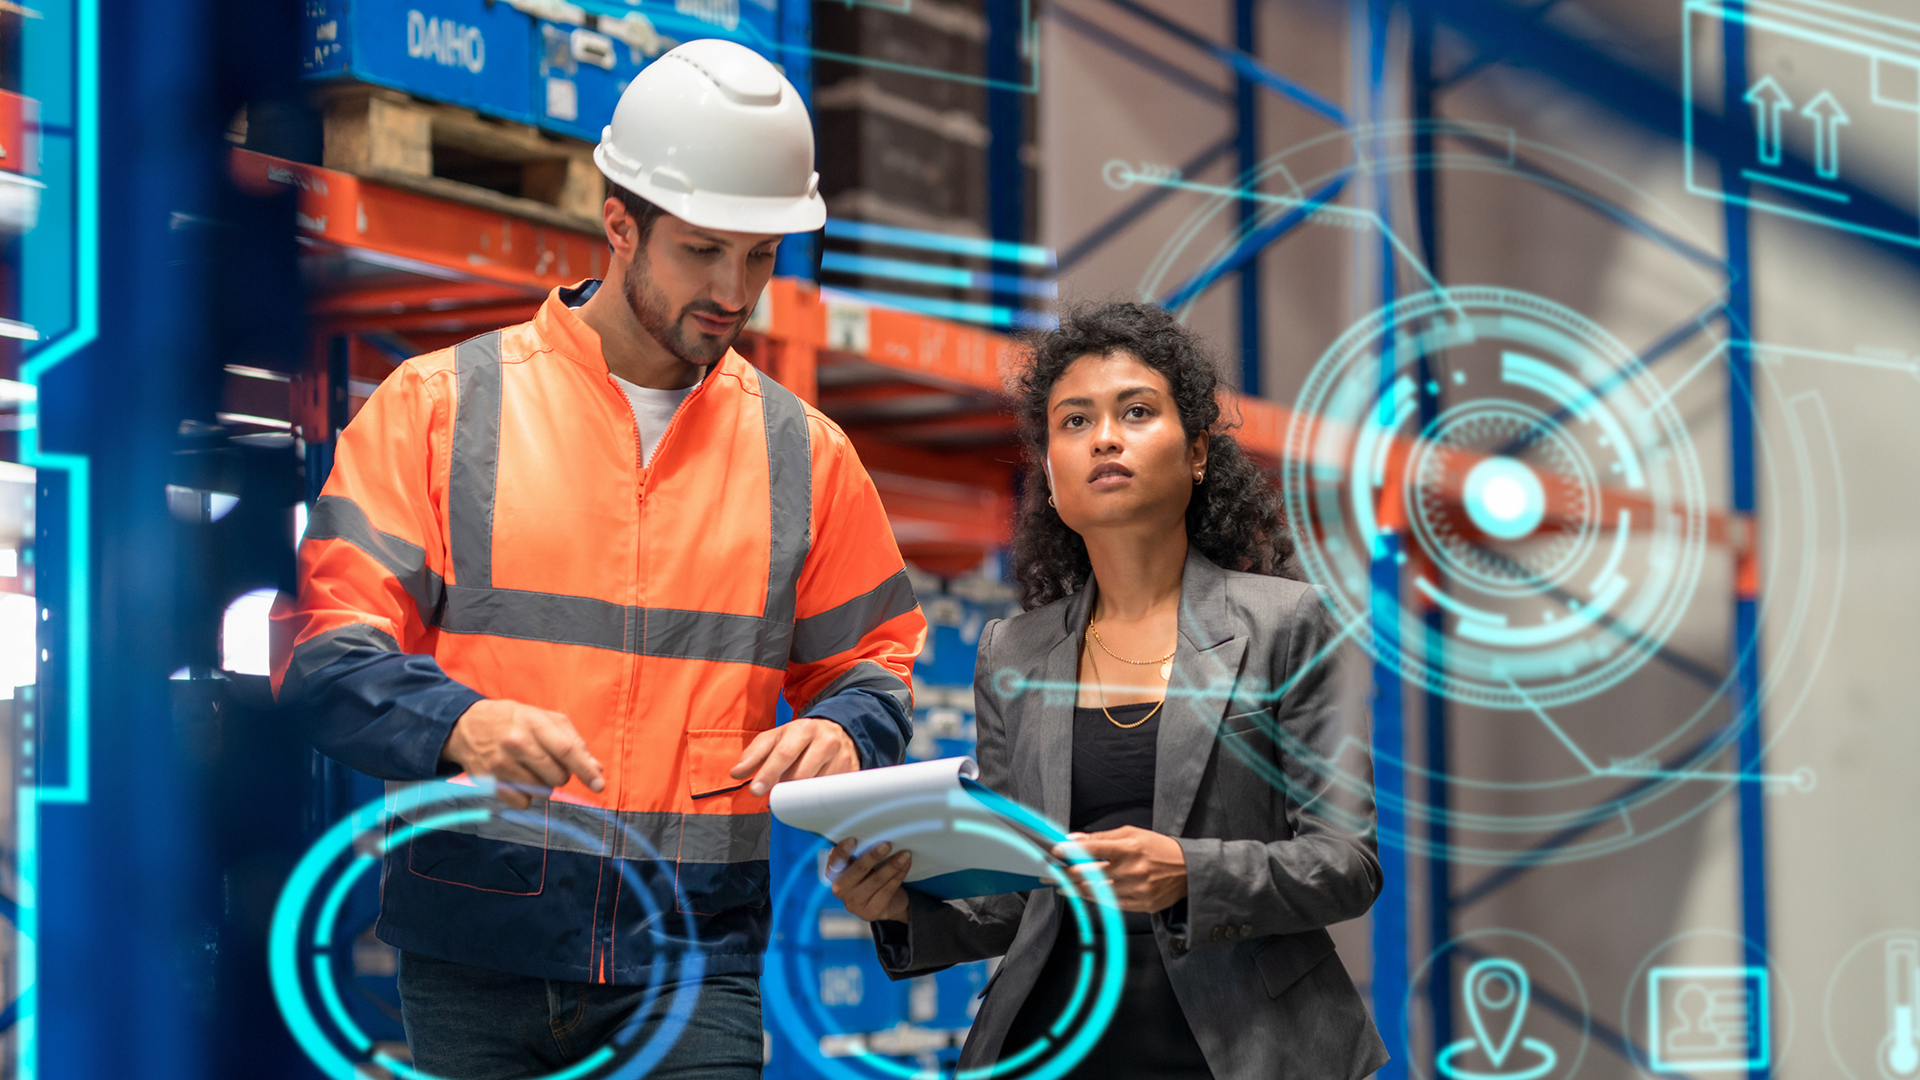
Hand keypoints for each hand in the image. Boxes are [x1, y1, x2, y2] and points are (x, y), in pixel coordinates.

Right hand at [442, 699, 604, 809]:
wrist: (467, 725)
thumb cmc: (515, 721)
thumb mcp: (545, 719)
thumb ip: (573, 741)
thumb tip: (596, 769)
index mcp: (534, 723)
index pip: (567, 751)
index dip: (586, 770)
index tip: (599, 785)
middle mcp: (517, 743)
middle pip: (557, 776)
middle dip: (562, 776)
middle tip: (550, 765)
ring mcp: (501, 764)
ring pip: (542, 792)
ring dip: (544, 786)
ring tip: (531, 769)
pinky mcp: (489, 782)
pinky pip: (523, 803)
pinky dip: (526, 796)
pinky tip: (518, 779)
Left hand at [729, 718, 859, 796]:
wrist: (838, 731)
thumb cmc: (800, 738)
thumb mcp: (776, 738)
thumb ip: (754, 754)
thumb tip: (736, 773)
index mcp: (804, 729)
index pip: (784, 754)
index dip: (768, 773)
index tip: (755, 790)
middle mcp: (826, 740)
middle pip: (800, 775)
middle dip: (783, 789)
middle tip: (775, 795)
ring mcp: (842, 757)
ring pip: (816, 788)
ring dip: (800, 795)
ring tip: (795, 791)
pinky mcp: (852, 772)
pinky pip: (831, 794)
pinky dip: (817, 798)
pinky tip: (812, 793)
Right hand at [827, 837, 911, 922]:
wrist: (886, 904)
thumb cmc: (870, 877)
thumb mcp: (861, 866)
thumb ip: (859, 854)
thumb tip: (873, 835)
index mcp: (834, 874)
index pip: (834, 862)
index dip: (842, 851)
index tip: (853, 840)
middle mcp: (839, 890)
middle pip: (857, 871)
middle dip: (873, 856)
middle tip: (887, 844)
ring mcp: (854, 904)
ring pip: (876, 881)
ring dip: (892, 866)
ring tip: (904, 854)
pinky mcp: (871, 912)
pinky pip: (887, 891)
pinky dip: (898, 876)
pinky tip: (905, 865)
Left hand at [1051, 826, 1187, 911]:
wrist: (1189, 871)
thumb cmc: (1158, 848)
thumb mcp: (1132, 834)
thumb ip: (1102, 838)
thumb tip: (1074, 839)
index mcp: (1129, 848)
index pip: (1093, 849)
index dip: (1070, 851)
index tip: (1053, 852)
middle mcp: (1132, 870)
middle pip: (1090, 874)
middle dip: (1065, 873)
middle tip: (1048, 872)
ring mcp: (1136, 890)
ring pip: (1097, 892)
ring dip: (1075, 888)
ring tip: (1060, 885)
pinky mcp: (1141, 905)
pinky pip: (1111, 904)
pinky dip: (1094, 898)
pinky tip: (1082, 894)